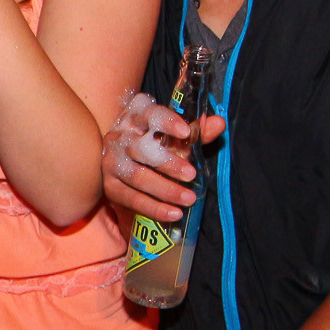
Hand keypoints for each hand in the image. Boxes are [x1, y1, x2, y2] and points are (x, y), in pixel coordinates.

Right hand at [102, 93, 225, 224]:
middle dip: (168, 163)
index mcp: (136, 117)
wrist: (124, 165)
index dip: (167, 122)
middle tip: (192, 174)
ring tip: (188, 199)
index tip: (187, 132)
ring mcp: (111, 163)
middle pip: (142, 150)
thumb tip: (219, 123)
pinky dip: (154, 208)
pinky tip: (174, 213)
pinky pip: (132, 199)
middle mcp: (119, 137)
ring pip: (138, 177)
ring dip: (165, 190)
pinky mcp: (109, 186)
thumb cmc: (155, 145)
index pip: (150, 115)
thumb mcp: (176, 137)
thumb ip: (198, 132)